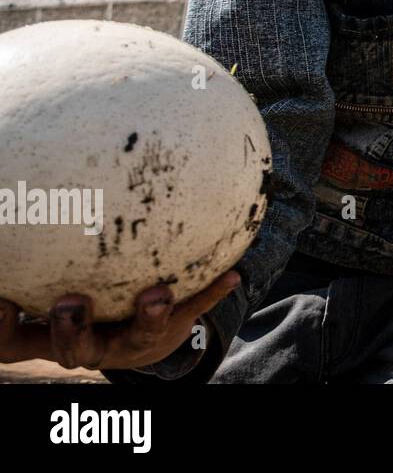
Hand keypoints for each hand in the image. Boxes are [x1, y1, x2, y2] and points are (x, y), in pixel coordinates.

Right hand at [0, 271, 239, 370]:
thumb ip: (40, 250)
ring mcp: (131, 341)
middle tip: (68, 303)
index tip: (0, 298)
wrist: (142, 331)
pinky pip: (194, 311)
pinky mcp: (172, 329)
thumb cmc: (85, 291)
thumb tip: (24, 181)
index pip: (11, 340)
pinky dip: (211, 292)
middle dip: (69, 330)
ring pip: (137, 339)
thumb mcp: (55, 276)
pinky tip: (232, 274)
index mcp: (49, 332)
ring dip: (148, 317)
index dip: (0, 326)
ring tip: (156, 294)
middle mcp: (89, 343)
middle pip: (72, 349)